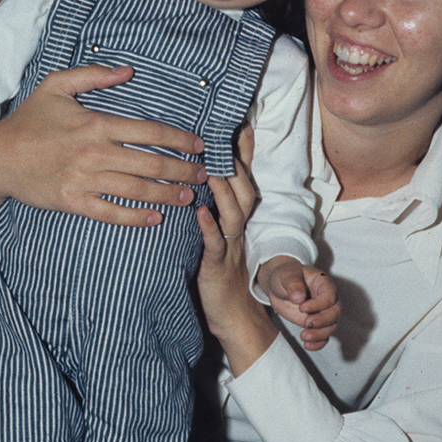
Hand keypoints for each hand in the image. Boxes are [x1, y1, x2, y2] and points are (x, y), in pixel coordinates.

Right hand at [0, 65, 206, 225]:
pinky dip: (136, 217)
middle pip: (151, 163)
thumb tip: (128, 70)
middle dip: (183, 170)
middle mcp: (95, 153)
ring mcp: (85, 179)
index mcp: (97, 123)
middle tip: (205, 174)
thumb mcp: (56, 86)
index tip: (199, 145)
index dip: (180, 139)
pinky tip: (155, 219)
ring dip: (167, 194)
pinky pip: (111, 212)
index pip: (150, 132)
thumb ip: (94, 76)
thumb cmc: (29, 120)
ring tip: (189, 197)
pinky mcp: (74, 202)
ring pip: (137, 189)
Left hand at [196, 126, 277, 376]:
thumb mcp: (217, 237)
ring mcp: (231, 246)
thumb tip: (195, 181)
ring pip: (235, 213)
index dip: (244, 154)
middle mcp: (238, 229)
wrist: (233, 316)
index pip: (245, 180)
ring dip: (224, 189)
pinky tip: (200, 212)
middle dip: (238, 163)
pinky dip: (209, 227)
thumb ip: (213, 211)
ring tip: (210, 168)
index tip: (241, 124)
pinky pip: (216, 243)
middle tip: (225, 137)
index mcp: (237, 219)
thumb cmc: (218, 274)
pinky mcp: (217, 265)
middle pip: (246, 190)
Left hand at [258, 257, 339, 350]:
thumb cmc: (286, 277)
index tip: (302, 307)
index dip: (318, 304)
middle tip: (306, 323)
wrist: (279, 287)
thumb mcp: (286, 276)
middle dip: (322, 321)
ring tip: (303, 336)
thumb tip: (299, 297)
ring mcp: (322, 312)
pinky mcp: (316, 324)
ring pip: (331, 326)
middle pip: (335, 313)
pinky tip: (307, 345)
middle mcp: (327, 299)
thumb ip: (293, 284)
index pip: (329, 296)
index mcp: (323, 283)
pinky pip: (324, 336)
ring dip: (319, 334)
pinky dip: (318, 343)